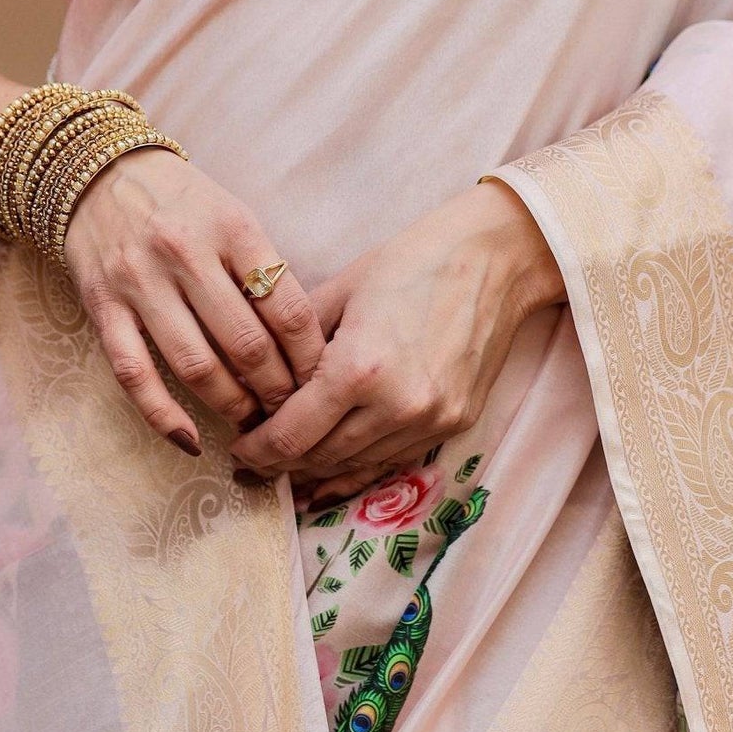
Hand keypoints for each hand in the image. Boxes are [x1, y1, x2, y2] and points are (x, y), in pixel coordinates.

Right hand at [63, 149, 324, 453]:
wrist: (96, 173)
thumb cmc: (183, 203)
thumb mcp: (235, 216)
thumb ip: (265, 271)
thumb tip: (305, 344)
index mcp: (232, 228)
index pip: (287, 308)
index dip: (309, 357)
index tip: (321, 381)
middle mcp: (185, 253)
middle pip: (246, 344)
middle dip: (277, 390)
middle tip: (292, 411)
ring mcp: (140, 283)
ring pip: (196, 366)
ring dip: (231, 405)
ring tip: (252, 421)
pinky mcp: (103, 308)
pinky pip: (135, 375)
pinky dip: (163, 416)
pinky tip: (191, 440)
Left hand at [229, 180, 563, 498]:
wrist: (494, 260)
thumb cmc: (410, 262)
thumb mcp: (339, 293)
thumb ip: (294, 345)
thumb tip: (256, 382)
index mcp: (358, 369)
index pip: (290, 436)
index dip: (256, 450)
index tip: (238, 448)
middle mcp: (396, 407)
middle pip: (320, 459)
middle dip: (280, 463)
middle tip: (253, 458)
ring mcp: (430, 422)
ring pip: (356, 466)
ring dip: (318, 468)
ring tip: (289, 463)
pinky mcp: (454, 426)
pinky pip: (393, 461)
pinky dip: (359, 467)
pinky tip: (333, 471)